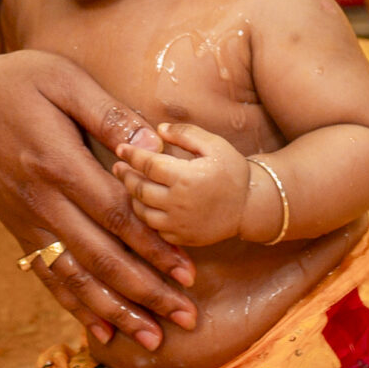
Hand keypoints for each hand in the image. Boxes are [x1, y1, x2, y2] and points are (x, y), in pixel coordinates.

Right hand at [0, 50, 197, 349]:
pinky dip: (76, 307)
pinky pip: (49, 276)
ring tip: (153, 338)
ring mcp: (29, 222)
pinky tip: (100, 331)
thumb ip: (109, 114)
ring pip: (77, 279)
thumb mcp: (64, 80)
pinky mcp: (19, 231)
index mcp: (60, 165)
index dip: (154, 248)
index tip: (188, 272)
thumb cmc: (15, 83)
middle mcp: (44, 203)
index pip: (117, 217)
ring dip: (117, 311)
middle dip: (148, 293)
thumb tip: (154, 147)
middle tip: (186, 319)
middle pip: (102, 259)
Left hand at [111, 121, 256, 247]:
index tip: (120, 148)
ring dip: (133, 197)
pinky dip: (147, 216)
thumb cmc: (232, 171)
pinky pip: (155, 229)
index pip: (147, 164)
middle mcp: (177, 203)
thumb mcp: (214, 145)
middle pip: (139, 189)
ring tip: (130, 185)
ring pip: (143, 212)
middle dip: (125, 176)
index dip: (131, 155)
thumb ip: (186, 133)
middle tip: (118, 167)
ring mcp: (179, 224)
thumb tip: (160, 129)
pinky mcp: (182, 238)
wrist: (251, 206)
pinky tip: (146, 205)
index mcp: (184, 177)